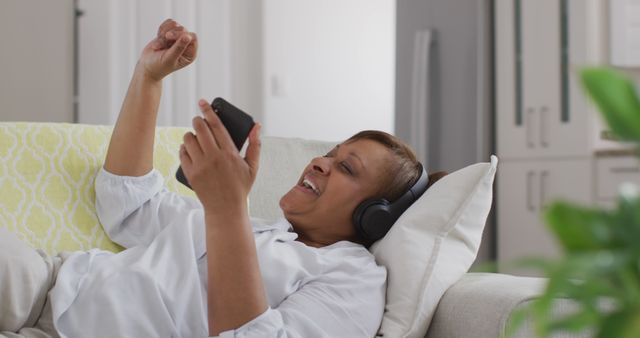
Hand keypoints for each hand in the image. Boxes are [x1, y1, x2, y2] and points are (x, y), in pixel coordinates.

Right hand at [137, 19, 197, 81]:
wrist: (147, 65)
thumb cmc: (158, 66)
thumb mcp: (169, 58)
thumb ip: (178, 48)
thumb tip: (188, 36)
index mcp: (190, 53)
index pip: (192, 37)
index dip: (181, 34)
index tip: (169, 37)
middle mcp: (187, 45)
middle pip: (183, 29)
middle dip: (169, 35)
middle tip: (161, 46)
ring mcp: (178, 38)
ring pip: (175, 25)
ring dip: (163, 33)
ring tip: (159, 45)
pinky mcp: (171, 33)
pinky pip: (169, 23)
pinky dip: (161, 29)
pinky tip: (158, 39)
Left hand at [180, 99, 261, 215]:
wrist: (225, 209)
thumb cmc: (240, 187)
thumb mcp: (252, 167)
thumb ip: (255, 145)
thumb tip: (257, 126)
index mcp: (229, 153)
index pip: (216, 125)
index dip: (208, 110)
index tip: (203, 102)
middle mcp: (214, 157)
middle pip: (200, 128)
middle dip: (198, 120)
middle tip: (199, 121)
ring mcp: (201, 165)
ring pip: (188, 139)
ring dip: (191, 135)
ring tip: (196, 138)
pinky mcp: (190, 173)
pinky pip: (182, 153)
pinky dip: (184, 148)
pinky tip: (189, 149)